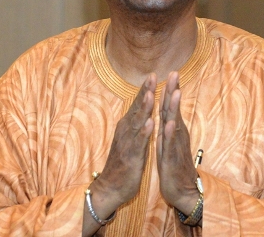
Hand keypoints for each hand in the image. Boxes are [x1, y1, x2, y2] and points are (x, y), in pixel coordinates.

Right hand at [84, 73, 155, 233]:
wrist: (110, 188)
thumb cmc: (122, 163)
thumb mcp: (130, 139)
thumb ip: (135, 124)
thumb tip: (141, 109)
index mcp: (128, 126)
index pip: (138, 104)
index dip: (145, 89)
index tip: (153, 74)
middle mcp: (126, 130)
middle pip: (137, 108)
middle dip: (145, 91)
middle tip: (152, 75)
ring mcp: (128, 143)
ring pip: (137, 122)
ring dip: (144, 108)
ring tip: (151, 94)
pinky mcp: (131, 156)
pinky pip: (139, 142)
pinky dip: (144, 132)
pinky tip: (150, 123)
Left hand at [156, 72, 199, 214]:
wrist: (184, 193)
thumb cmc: (174, 168)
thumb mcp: (169, 145)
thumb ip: (168, 129)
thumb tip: (167, 114)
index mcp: (173, 131)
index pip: (170, 107)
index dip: (170, 90)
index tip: (171, 72)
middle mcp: (176, 135)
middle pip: (174, 110)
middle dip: (174, 91)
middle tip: (175, 73)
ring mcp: (176, 146)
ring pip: (175, 124)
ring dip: (174, 108)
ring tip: (175, 92)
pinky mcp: (173, 159)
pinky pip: (171, 145)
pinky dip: (170, 133)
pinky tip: (170, 123)